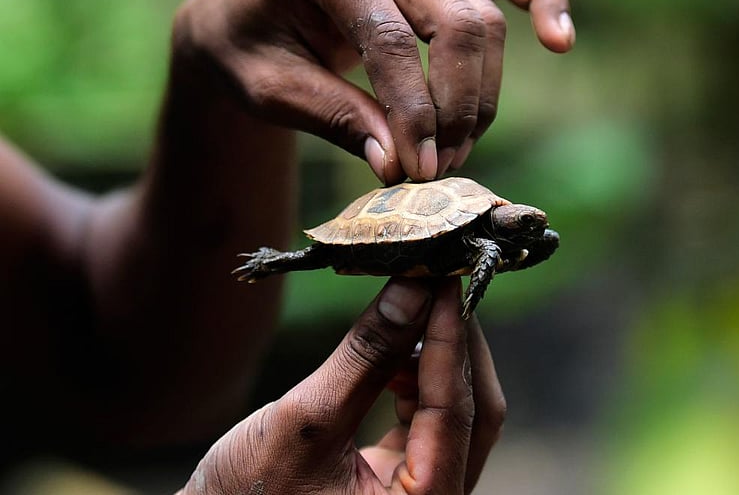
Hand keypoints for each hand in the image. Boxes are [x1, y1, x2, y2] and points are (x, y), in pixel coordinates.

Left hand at [172, 0, 573, 183]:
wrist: (243, 16)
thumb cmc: (246, 49)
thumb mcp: (269, 91)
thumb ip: (335, 119)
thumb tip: (400, 165)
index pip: (389, 36)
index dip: (412, 111)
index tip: (418, 171)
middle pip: (452, 23)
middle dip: (453, 107)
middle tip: (437, 169)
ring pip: (480, 19)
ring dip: (480, 93)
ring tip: (454, 152)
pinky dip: (541, 1)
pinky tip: (560, 41)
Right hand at [179, 278, 504, 494]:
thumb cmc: (248, 493)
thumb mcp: (308, 417)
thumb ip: (366, 356)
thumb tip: (411, 290)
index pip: (457, 410)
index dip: (451, 338)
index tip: (442, 281)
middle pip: (473, 413)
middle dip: (454, 346)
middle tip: (434, 286)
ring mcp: (425, 492)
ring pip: (457, 413)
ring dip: (436, 360)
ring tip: (407, 314)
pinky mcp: (408, 478)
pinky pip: (433, 421)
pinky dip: (418, 381)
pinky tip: (394, 354)